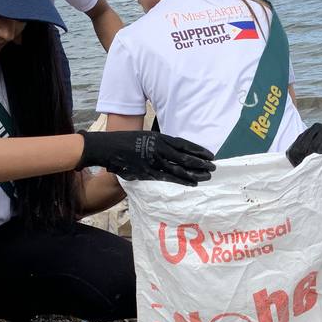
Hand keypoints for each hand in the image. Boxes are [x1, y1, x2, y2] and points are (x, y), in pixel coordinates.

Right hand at [78, 130, 214, 184]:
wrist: (108, 148)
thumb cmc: (125, 142)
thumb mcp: (145, 138)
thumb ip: (158, 144)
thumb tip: (171, 150)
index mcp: (159, 138)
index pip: (184, 144)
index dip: (198, 150)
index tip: (210, 154)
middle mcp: (159, 148)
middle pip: (185, 156)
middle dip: (201, 162)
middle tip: (213, 167)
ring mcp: (153, 161)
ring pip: (179, 168)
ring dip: (194, 172)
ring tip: (207, 176)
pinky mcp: (148, 172)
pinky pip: (168, 177)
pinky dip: (181, 181)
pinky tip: (192, 183)